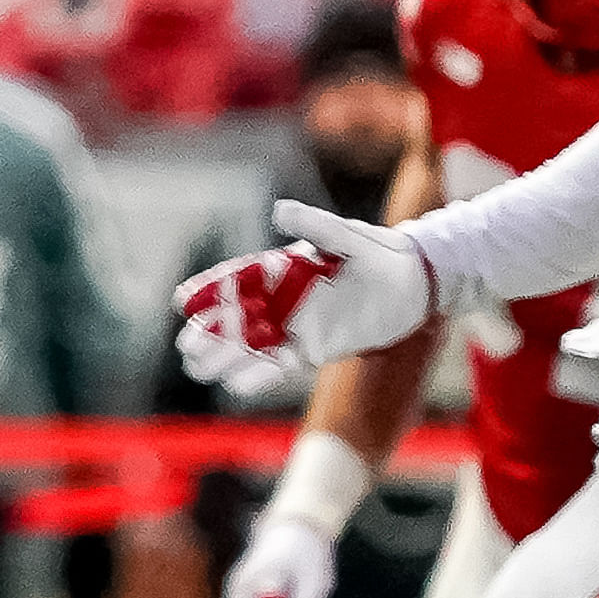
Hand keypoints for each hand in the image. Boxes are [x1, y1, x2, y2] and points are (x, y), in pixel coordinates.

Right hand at [174, 199, 435, 388]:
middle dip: (210, 332)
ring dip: (226, 358)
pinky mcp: (315, 349)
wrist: (415, 284)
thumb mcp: (346, 236)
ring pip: (253, 345)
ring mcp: (297, 326)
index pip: (237, 279)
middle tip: (186, 347)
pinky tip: (237, 386)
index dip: (209, 290)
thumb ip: (313, 227)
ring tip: (198, 370)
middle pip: (237, 318)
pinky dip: (260, 375)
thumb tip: (280, 211)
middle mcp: (283, 299)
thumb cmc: (379, 252)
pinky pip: (281, 365)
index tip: (183, 301)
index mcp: (282, 269)